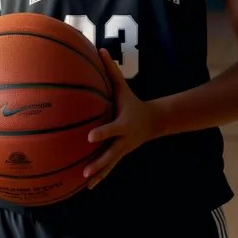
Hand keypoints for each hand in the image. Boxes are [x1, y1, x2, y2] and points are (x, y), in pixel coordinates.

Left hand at [83, 48, 154, 189]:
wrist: (152, 121)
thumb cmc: (132, 101)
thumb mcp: (123, 87)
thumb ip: (111, 71)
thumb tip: (100, 50)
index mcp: (124, 123)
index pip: (112, 129)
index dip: (102, 133)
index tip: (89, 138)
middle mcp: (124, 139)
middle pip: (111, 153)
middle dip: (99, 162)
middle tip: (85, 170)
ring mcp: (123, 149)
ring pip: (110, 163)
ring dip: (99, 173)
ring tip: (85, 181)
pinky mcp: (120, 155)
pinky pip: (110, 168)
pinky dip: (100, 177)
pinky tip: (87, 187)